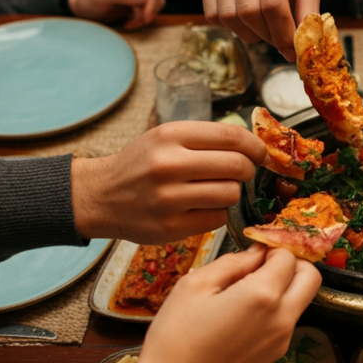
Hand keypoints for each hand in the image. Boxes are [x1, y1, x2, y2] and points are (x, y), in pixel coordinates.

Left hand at [68, 0, 164, 29]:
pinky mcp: (137, 0)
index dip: (152, 0)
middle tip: (136, 23)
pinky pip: (150, 9)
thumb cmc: (87, 0)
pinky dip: (143, 18)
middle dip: (149, 10)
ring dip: (147, 15)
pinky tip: (129, 23)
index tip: (146, 17)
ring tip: (130, 23)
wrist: (82, 8)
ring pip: (155, 2)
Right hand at [71, 121, 265, 243]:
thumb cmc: (140, 165)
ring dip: (232, 193)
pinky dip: (217, 213)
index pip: (231, 136)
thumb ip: (205, 140)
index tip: (261, 154)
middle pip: (237, 166)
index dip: (255, 146)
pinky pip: (218, 218)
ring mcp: (168, 198)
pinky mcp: (170, 227)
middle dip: (248, 170)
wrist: (101, 196)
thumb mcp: (165, 138)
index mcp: (170, 135)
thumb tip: (254, 146)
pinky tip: (201, 208)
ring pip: (231, 194)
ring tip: (215, 191)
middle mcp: (168, 165)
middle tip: (241, 173)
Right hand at [105, 244, 320, 362]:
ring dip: (282, 290)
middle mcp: (282, 318)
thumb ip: (231, 263)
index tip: (251, 252)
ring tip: (241, 295)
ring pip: (299, 302)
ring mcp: (281, 342)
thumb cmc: (176, 337)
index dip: (271, 249)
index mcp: (263, 295)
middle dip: (292, 266)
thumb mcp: (195, 286)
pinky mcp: (274, 358)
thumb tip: (255, 254)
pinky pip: (285, 325)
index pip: (288, 257)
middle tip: (260, 267)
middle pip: (311, 279)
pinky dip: (273, 313)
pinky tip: (238, 320)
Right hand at [202, 0, 320, 61]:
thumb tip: (301, 49)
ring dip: (249, 34)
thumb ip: (308, 14)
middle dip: (266, 36)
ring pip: (228, 17)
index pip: (273, 5)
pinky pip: (213, 15)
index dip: (282, 34)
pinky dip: (232, 27)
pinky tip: (247, 21)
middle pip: (249, 13)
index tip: (291, 49)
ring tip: (264, 29)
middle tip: (278, 40)